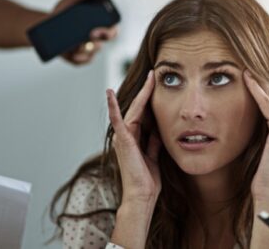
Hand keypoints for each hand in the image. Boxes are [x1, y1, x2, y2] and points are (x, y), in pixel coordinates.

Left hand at [52, 0, 118, 64]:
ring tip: (77, 44)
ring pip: (93, 51)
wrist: (46, 25)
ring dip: (86, 48)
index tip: (100, 27)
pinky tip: (73, 55)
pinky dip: (78, 58)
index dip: (110, 31)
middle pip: (105, 42)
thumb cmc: (64, 12)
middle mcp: (97, 38)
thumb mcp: (71, 1)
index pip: (113, 30)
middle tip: (90, 34)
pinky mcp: (78, 57)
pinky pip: (82, 61)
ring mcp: (88, 49)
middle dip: (100, 39)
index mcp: (100, 25)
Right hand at [106, 71, 161, 204]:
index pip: (143, 113)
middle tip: (154, 74)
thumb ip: (153, 142)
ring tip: (149, 78)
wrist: (142, 194)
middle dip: (146, 91)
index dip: (150, 98)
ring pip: (132, 110)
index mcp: (134, 137)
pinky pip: (117, 120)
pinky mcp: (122, 140)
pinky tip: (110, 93)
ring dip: (141, 94)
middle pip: (138, 108)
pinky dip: (112, 106)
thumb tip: (158, 130)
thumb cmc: (147, 180)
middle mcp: (126, 135)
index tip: (157, 84)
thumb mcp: (153, 155)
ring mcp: (123, 136)